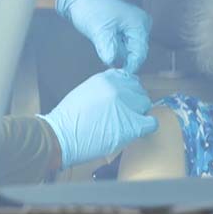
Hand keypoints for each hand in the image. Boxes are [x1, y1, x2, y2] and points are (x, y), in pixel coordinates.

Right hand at [38, 69, 157, 168]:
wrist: (61, 135)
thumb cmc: (68, 118)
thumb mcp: (83, 91)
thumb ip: (102, 88)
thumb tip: (117, 92)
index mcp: (104, 79)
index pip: (128, 78)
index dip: (128, 89)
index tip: (125, 96)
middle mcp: (117, 89)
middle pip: (138, 91)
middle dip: (133, 101)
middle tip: (124, 112)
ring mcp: (126, 106)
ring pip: (145, 105)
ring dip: (138, 112)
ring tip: (126, 121)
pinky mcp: (132, 125)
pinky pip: (151, 123)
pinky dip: (146, 126)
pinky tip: (136, 129)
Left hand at [56, 0, 151, 72]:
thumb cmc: (89, 7)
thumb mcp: (99, 30)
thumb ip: (108, 49)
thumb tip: (114, 64)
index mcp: (138, 23)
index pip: (140, 52)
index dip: (131, 65)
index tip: (121, 75)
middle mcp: (139, 24)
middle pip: (135, 51)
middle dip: (123, 59)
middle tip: (110, 67)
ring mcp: (130, 26)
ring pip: (127, 49)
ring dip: (117, 54)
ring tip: (104, 50)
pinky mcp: (121, 28)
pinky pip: (121, 44)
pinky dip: (113, 49)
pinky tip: (103, 46)